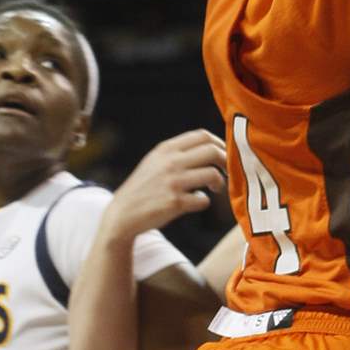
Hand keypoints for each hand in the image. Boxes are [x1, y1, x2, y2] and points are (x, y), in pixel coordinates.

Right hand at [102, 129, 225, 241]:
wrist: (123, 213)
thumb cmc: (144, 187)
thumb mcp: (155, 161)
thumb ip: (178, 152)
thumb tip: (211, 146)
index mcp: (166, 149)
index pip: (202, 135)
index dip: (219, 143)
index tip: (223, 153)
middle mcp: (170, 162)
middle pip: (212, 151)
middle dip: (225, 160)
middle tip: (226, 170)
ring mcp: (173, 182)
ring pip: (212, 174)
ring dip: (219, 182)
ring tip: (216, 188)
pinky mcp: (175, 202)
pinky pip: (203, 199)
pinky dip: (204, 201)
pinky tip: (197, 201)